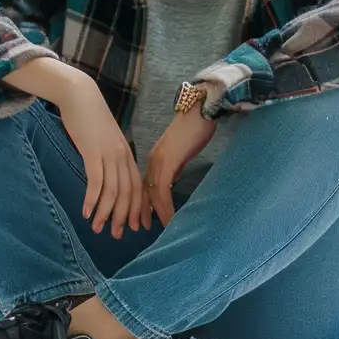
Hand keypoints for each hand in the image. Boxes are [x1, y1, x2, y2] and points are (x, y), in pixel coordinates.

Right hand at [15, 63, 147, 238]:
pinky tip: (86, 212)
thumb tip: (104, 174)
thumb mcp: (103, 139)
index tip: (132, 226)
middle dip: (122, 217)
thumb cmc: (88, 117)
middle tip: (115, 235)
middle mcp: (122, 156)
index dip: (136, 209)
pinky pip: (96, 182)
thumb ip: (107, 156)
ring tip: (97, 229)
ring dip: (105, 213)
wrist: (79, 94)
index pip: (137, 187)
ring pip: (113, 191)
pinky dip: (92, 199)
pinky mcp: (93, 152)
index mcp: (126, 154)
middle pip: (128, 193)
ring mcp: (109, 154)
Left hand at [143, 107, 216, 225]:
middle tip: (137, 228)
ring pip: (150, 194)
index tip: (140, 219)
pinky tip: (169, 219)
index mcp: (154, 159)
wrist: (201, 109)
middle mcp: (152, 161)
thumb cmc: (196, 128)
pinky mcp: (168, 162)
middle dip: (139, 211)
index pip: (143, 186)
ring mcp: (158, 161)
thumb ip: (174, 166)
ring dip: (151, 213)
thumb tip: (172, 181)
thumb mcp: (181, 152)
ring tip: (155, 229)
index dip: (142, 203)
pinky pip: (162, 190)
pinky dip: (164, 207)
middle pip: (141, 192)